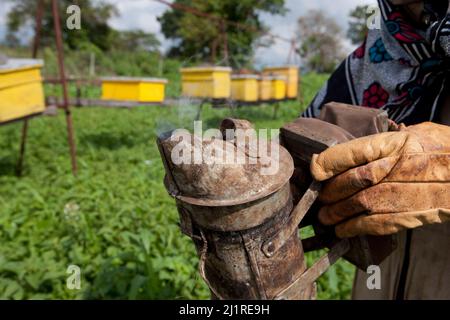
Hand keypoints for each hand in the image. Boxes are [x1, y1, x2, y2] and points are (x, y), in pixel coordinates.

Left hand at [310, 122, 449, 237]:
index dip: (330, 162)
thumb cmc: (438, 149)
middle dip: (331, 191)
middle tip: (318, 198)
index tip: (314, 170)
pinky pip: (378, 223)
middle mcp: (403, 166)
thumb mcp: (413, 134)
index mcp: (399, 143)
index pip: (356, 151)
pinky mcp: (413, 213)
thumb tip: (343, 153)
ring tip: (324, 217)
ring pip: (362, 204)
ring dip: (337, 213)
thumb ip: (381, 142)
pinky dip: (355, 228)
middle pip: (355, 180)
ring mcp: (409, 191)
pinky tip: (342, 230)